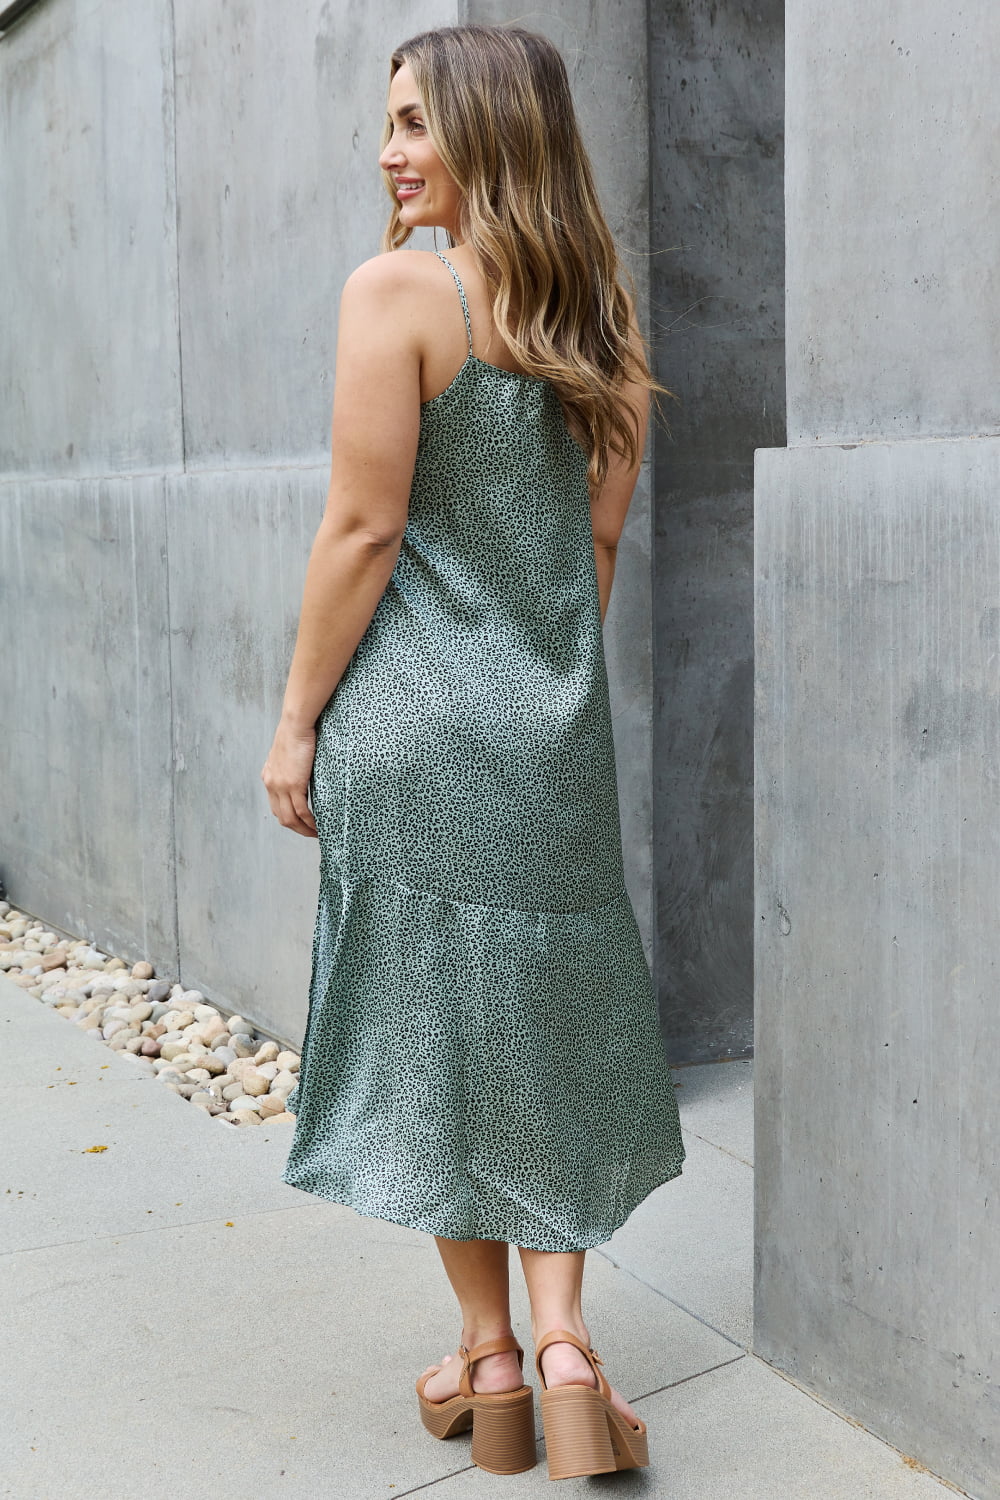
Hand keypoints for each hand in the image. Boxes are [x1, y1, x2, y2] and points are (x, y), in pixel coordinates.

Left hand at [261, 720, 318, 837]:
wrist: (296, 724)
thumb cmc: (297, 733)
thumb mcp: (288, 753)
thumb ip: (290, 766)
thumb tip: (302, 772)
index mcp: (269, 777)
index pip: (276, 806)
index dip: (289, 818)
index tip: (302, 823)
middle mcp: (271, 784)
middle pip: (282, 817)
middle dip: (296, 829)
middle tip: (311, 833)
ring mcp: (281, 786)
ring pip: (290, 818)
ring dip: (303, 829)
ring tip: (316, 833)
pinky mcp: (294, 785)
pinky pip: (301, 811)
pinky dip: (310, 822)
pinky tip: (318, 825)